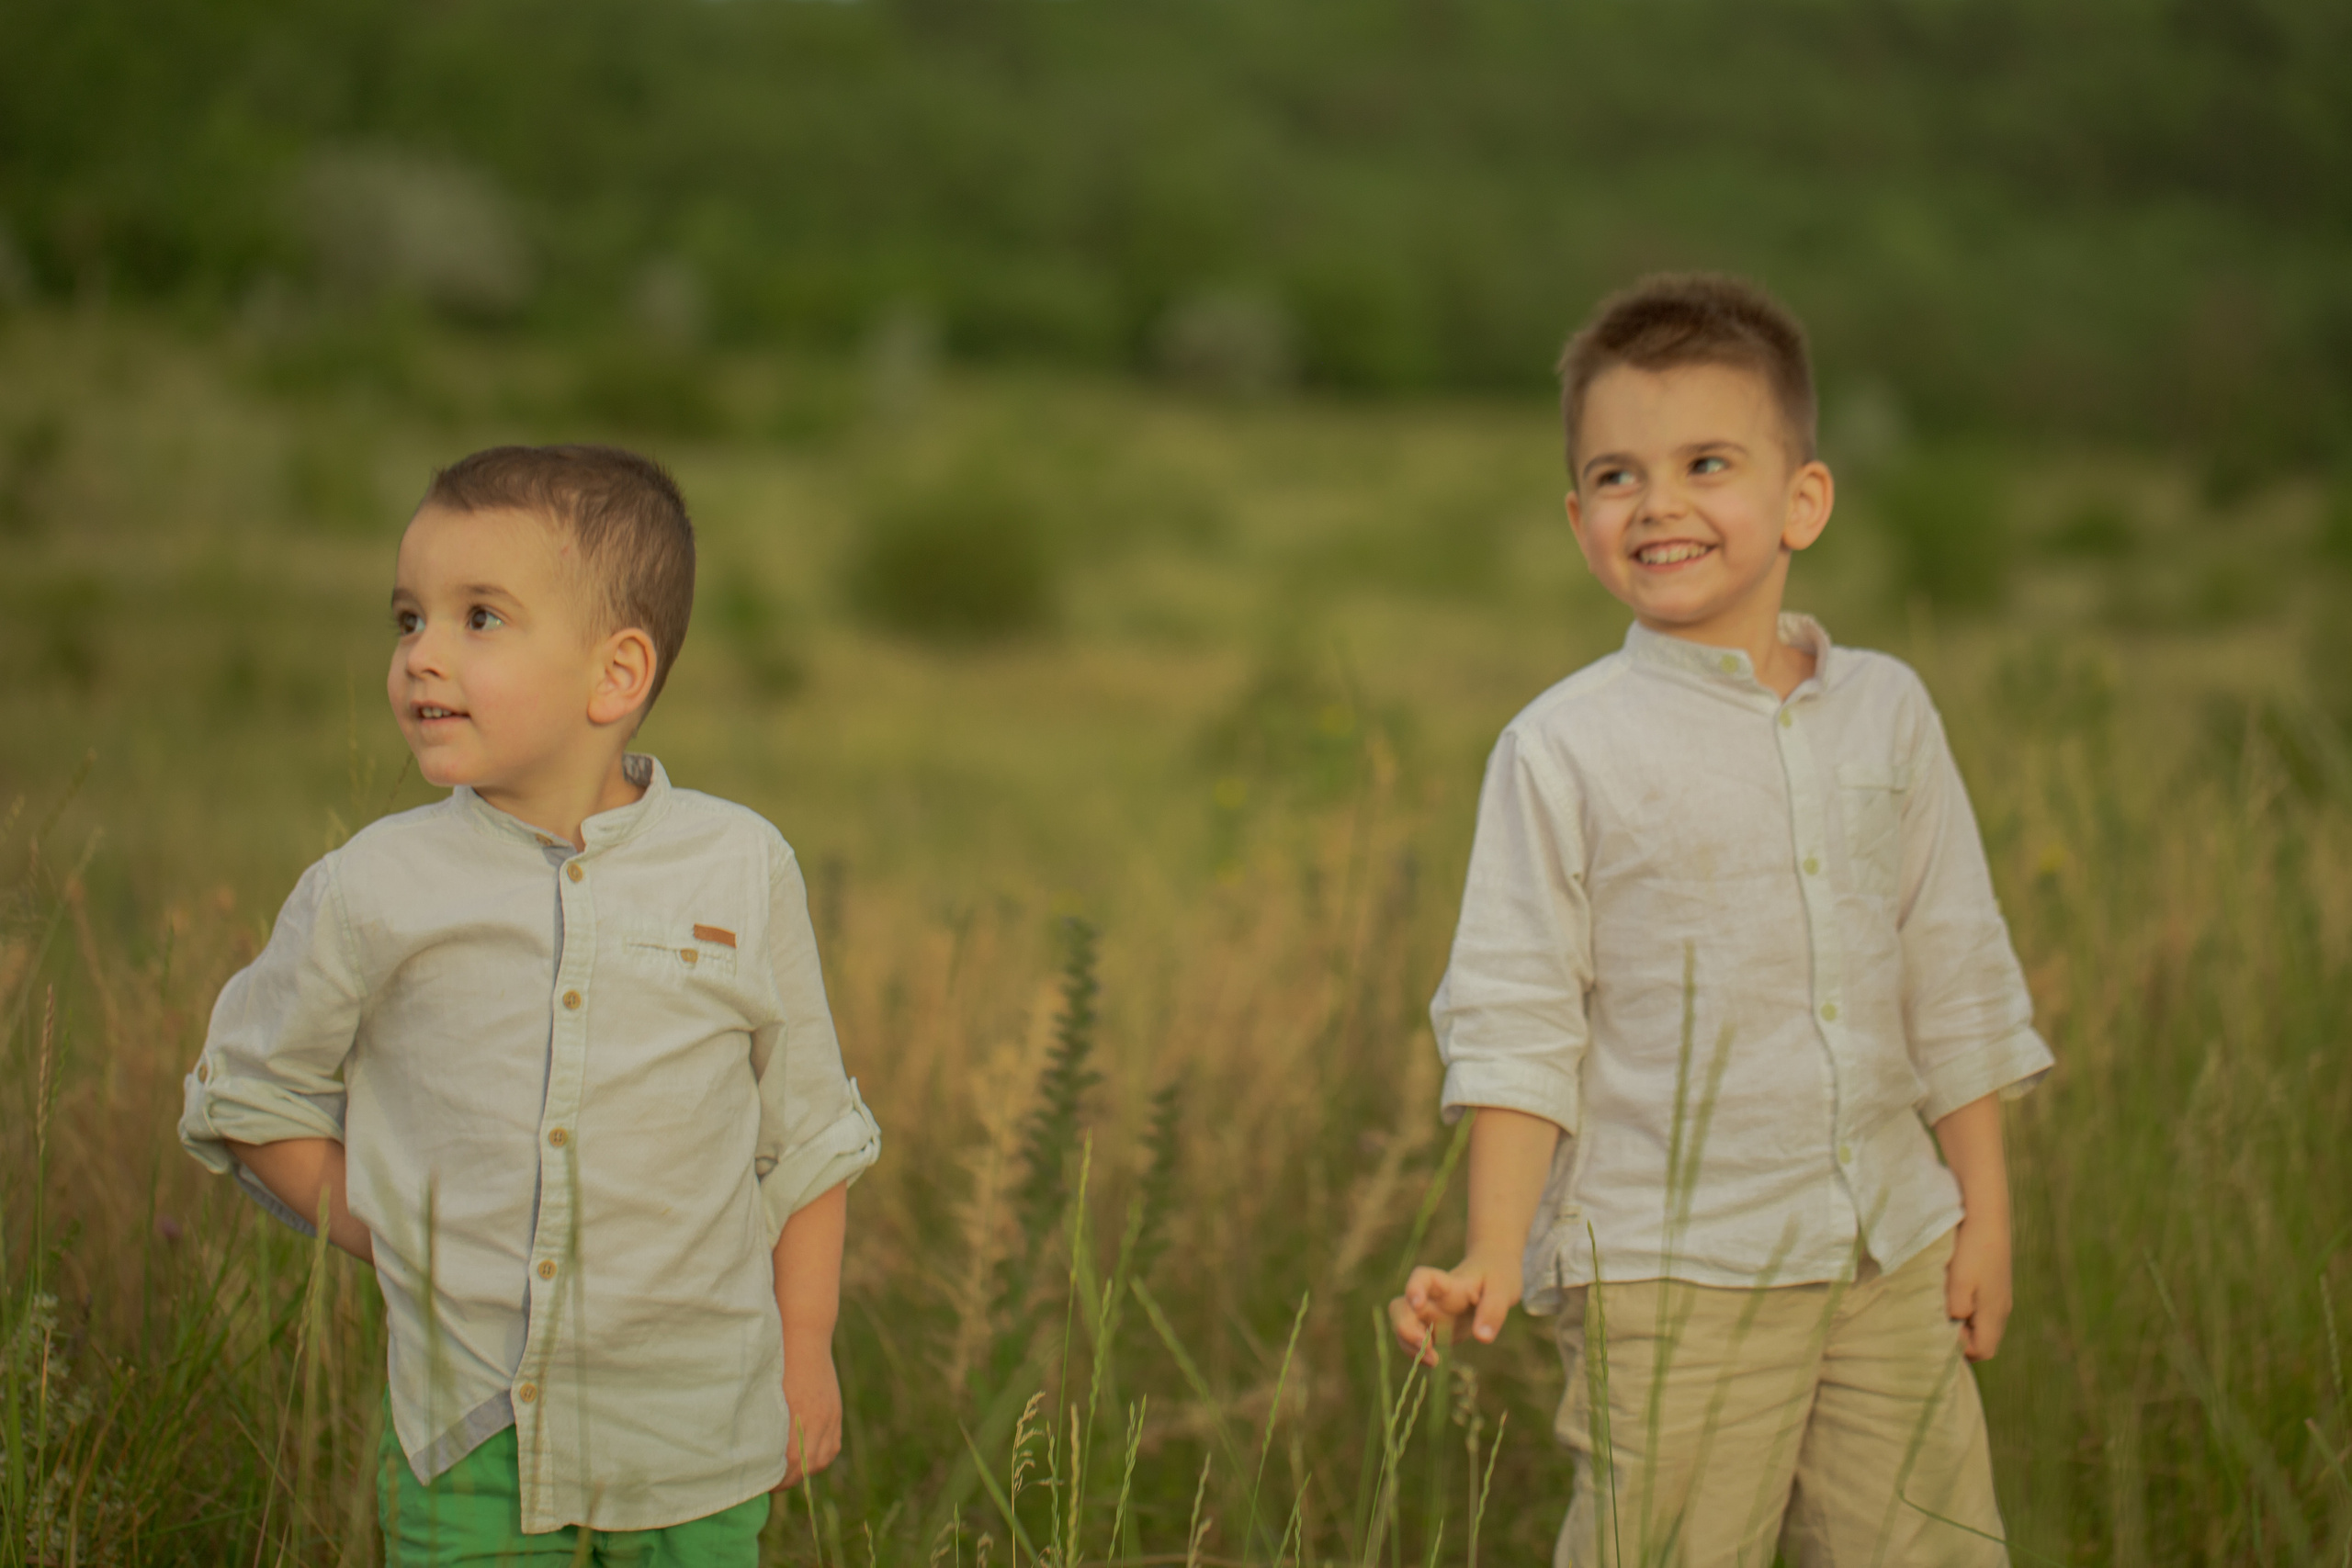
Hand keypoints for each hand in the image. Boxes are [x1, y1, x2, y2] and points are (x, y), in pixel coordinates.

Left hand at [775, 1343, 842, 1489]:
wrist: (804, 1335)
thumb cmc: (776, 1361)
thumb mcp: (766, 1394)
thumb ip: (764, 1423)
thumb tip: (753, 1450)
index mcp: (797, 1417)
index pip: (791, 1464)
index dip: (777, 1478)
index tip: (763, 1481)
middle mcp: (817, 1420)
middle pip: (807, 1466)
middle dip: (789, 1479)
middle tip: (771, 1481)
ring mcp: (829, 1415)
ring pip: (822, 1458)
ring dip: (806, 1470)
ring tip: (789, 1472)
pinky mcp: (835, 1411)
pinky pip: (832, 1445)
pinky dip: (820, 1457)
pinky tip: (807, 1458)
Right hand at [1387, 1251, 1521, 1366]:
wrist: (1494, 1279)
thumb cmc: (1496, 1277)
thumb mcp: (1502, 1289)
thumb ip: (1493, 1310)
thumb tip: (1482, 1337)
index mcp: (1447, 1282)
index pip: (1422, 1278)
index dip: (1414, 1289)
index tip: (1417, 1305)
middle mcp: (1431, 1298)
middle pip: (1401, 1306)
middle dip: (1404, 1327)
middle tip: (1424, 1345)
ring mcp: (1429, 1315)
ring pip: (1402, 1327)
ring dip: (1409, 1345)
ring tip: (1434, 1360)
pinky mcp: (1433, 1331)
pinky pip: (1414, 1343)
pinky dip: (1417, 1354)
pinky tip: (1435, 1362)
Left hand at [1944, 1215, 2011, 1361]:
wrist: (1988, 1217)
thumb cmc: (1972, 1250)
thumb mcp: (1959, 1282)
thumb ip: (1957, 1309)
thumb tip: (1956, 1325)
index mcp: (1994, 1312)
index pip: (1984, 1351)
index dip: (1963, 1349)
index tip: (1944, 1328)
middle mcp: (2002, 1308)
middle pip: (1985, 1340)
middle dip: (1963, 1337)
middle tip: (1941, 1318)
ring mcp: (2002, 1296)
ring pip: (1984, 1323)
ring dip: (1965, 1321)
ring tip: (1946, 1303)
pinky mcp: (1997, 1284)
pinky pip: (1984, 1308)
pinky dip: (1969, 1308)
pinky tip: (1955, 1290)